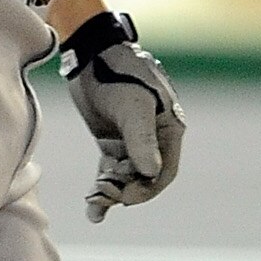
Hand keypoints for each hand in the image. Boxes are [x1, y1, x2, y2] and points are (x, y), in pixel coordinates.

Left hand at [60, 9, 184, 221]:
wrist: (91, 52)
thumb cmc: (118, 73)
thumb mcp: (131, 106)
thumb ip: (141, 139)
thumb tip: (150, 174)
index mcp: (169, 129)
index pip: (164, 172)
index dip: (147, 189)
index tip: (125, 198)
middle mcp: (154, 138)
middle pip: (144, 177)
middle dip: (124, 190)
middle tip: (100, 195)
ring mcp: (132, 140)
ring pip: (125, 176)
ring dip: (111, 192)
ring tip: (93, 205)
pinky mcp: (112, 140)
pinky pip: (111, 169)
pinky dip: (103, 186)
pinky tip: (93, 208)